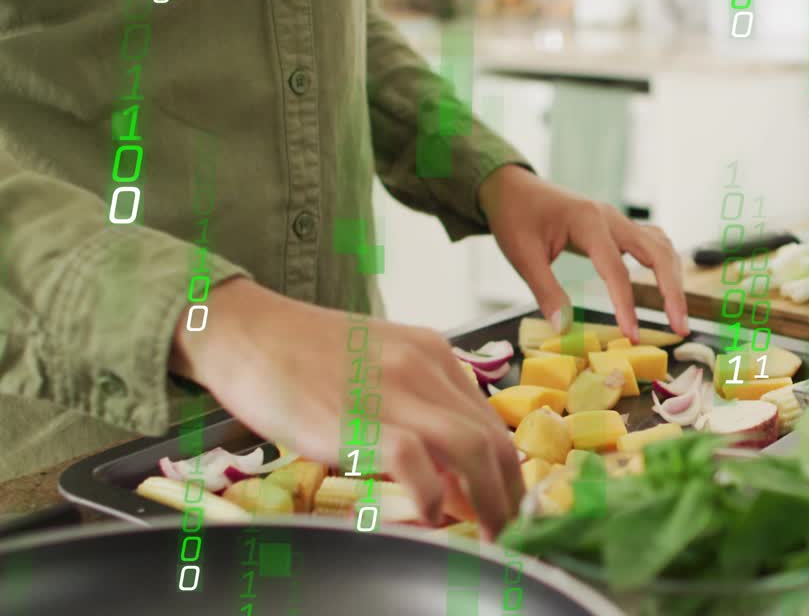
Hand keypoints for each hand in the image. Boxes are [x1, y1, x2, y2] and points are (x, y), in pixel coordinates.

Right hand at [169, 278, 522, 539]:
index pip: (491, 420)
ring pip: (473, 449)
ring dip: (489, 501)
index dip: (506, 470)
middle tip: (508, 531)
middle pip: (494, 439)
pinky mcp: (356, 419)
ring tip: (487, 535)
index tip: (504, 502)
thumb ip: (418, 407)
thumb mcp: (377, 365)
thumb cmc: (301, 354)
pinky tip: (429, 514)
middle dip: (510, 494)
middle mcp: (425, 367)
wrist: (243, 329)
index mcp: (433, 354)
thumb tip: (450, 473)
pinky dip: (432, 494)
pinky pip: (416, 460)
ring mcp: (393, 392)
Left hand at [478, 165, 689, 340]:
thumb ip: (546, 291)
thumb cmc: (515, 218)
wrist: (513, 188)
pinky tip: (667, 285)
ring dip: (674, 278)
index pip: (617, 269)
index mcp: (588, 221)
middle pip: (657, 253)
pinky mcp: (617, 226)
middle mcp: (611, 217)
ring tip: (678, 314)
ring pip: (661, 246)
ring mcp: (618, 219)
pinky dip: (665, 264)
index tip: (633, 336)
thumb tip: (565, 329)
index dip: (626, 305)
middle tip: (680, 328)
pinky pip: (652, 241)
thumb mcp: (522, 256)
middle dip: (673, 292)